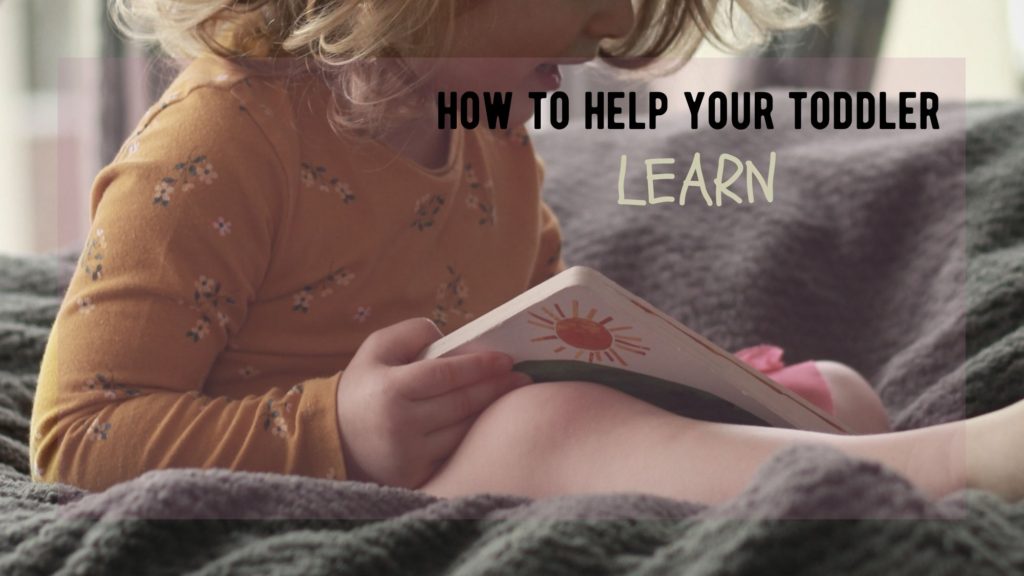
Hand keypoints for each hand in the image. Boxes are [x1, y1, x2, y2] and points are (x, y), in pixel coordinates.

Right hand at [336, 317, 531, 488]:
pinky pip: (455, 453)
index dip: (480, 366)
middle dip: (496, 387)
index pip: (446, 375)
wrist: (333, 437)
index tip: (506, 359)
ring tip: (514, 395)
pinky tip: (491, 423)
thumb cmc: (364, 385)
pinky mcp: (415, 476)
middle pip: (461, 403)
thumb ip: (413, 332)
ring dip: (491, 412)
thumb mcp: (376, 347)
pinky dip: (475, 437)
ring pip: (463, 430)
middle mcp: (400, 424)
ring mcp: (408, 454)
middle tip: (522, 377)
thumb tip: (452, 337)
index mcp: (390, 389)